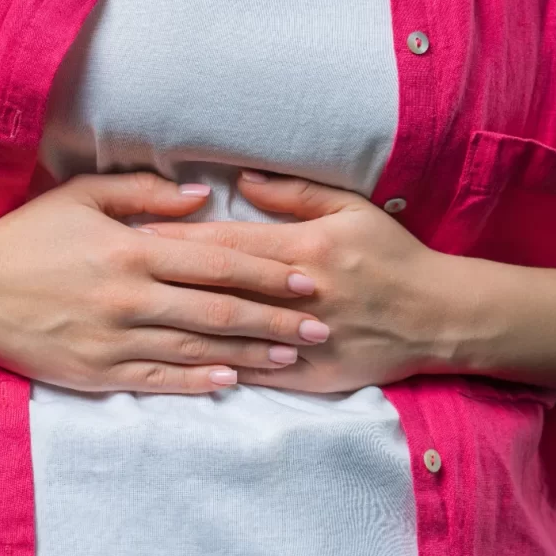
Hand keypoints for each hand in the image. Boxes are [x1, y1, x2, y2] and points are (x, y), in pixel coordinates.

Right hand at [0, 173, 328, 393]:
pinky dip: (198, 380)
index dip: (269, 273)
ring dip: (251, 354)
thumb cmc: (27, 235)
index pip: (218, 263)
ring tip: (293, 357)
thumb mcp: (83, 197)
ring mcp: (114, 339)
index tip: (308, 280)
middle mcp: (131, 297)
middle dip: (277, 320)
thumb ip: (147, 193)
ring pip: (198, 348)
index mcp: (133, 250)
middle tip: (321, 326)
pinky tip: (232, 381)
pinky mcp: (95, 372)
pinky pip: (158, 379)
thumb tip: (207, 196)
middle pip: (220, 310)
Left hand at [142, 171, 463, 391]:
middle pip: (218, 285)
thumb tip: (243, 182)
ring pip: (230, 332)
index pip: (226, 242)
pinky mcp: (311, 373)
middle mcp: (298, 292)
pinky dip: (218, 366)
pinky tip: (182, 365)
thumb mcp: (352, 210)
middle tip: (118, 274)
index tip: (133, 233)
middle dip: (164, 278)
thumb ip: (296, 194)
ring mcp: (303, 336)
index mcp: (305, 247)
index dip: (177, 237)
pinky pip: (255, 370)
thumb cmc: (392, 254)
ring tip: (137, 316)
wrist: (438, 316)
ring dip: (181, 324)